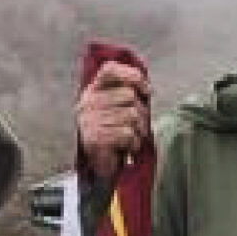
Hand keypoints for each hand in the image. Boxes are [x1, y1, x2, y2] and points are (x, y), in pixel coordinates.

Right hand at [76, 60, 151, 186]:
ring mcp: (90, 120)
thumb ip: (127, 95)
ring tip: (130, 138)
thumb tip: (147, 86)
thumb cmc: (114, 135)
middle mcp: (89, 102)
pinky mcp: (96, 138)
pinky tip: (127, 148)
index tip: (146, 90)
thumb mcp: (118, 110)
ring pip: (132, 115)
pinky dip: (134, 144)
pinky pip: (129, 134)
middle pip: (129, 95)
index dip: (132, 75)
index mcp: (93, 91)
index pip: (110, 69)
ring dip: (139, 131)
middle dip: (142, 113)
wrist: (100, 166)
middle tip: (137, 128)